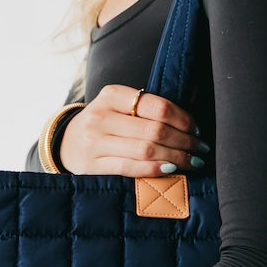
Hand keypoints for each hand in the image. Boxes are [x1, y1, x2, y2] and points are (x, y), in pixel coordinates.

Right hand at [59, 84, 207, 175]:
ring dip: (176, 157)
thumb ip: (150, 108)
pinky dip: (155, 169)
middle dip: (184, 141)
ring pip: (145, 150)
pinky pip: (131, 168)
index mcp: (111, 95)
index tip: (197, 130)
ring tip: (193, 162)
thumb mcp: (120, 108)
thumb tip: (193, 114)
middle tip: (200, 149)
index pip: (157, 106)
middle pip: (154, 130)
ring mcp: (94, 142)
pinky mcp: (92, 166)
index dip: (183, 119)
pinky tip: (172, 171)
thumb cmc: (106, 125)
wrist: (66, 144)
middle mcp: (100, 117)